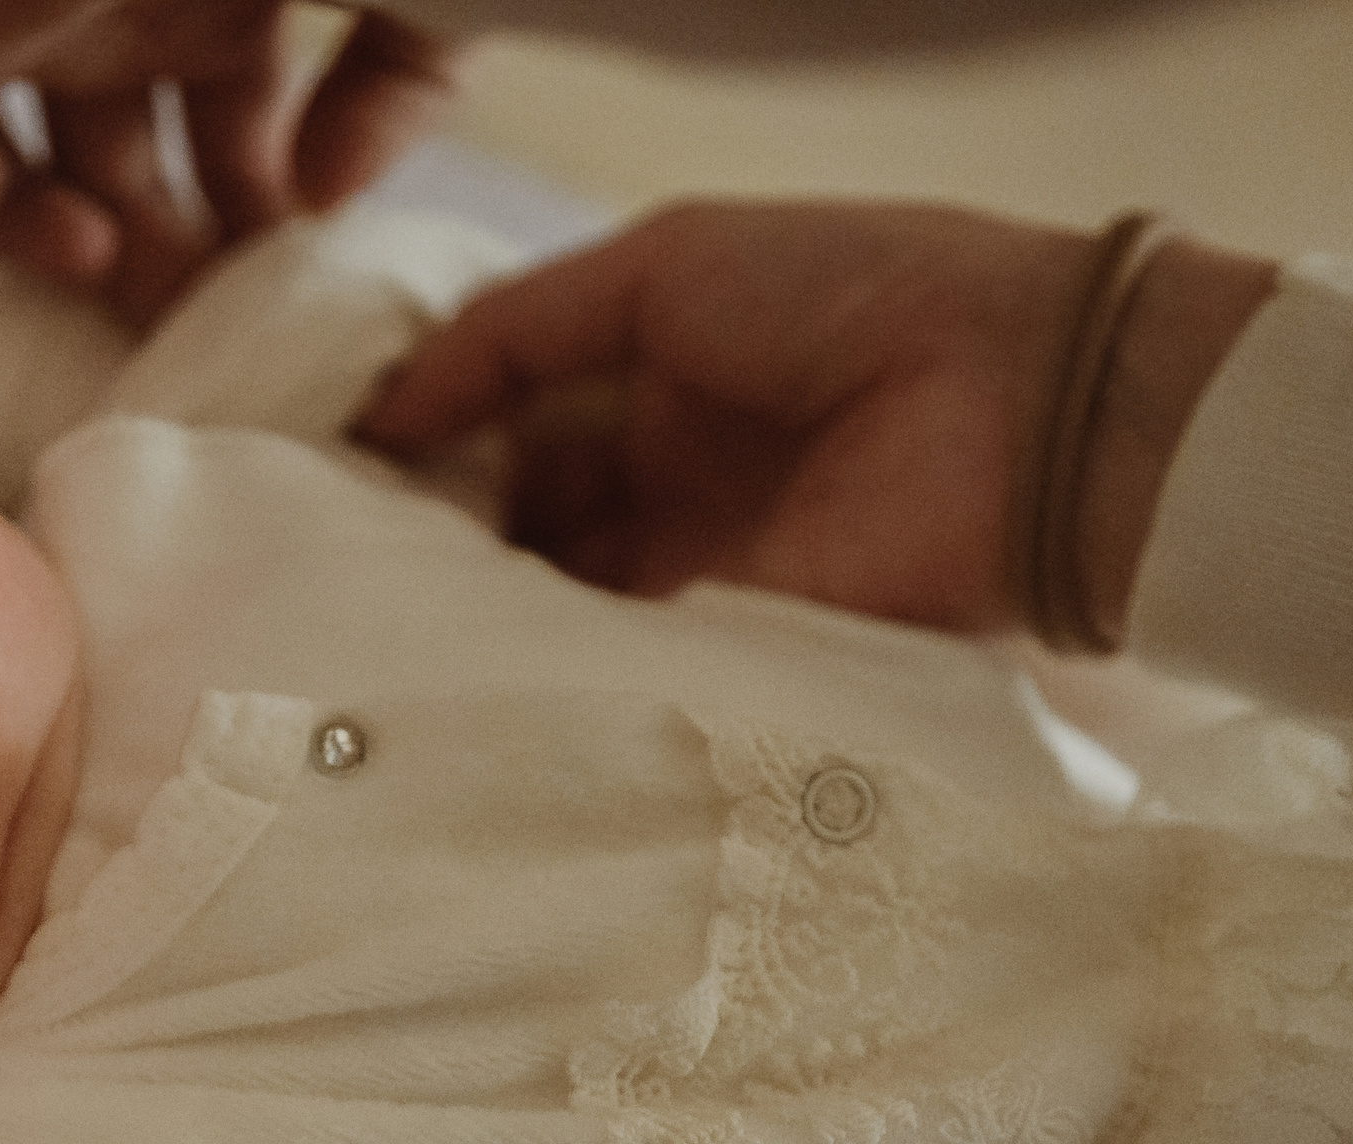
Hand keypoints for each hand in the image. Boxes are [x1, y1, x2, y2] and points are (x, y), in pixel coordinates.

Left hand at [0, 0, 453, 322]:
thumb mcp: (425, 2)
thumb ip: (394, 85)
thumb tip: (328, 194)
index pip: (206, 88)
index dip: (239, 188)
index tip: (279, 260)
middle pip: (95, 127)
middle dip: (151, 235)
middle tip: (196, 311)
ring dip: (41, 224)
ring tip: (109, 265)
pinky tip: (5, 186)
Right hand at [357, 201, 1101, 629]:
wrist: (1019, 411)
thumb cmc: (854, 299)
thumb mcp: (664, 268)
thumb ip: (515, 333)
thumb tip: (389, 411)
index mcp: (656, 392)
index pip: (511, 435)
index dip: (427, 451)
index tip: (335, 474)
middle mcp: (663, 497)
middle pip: (514, 529)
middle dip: (432, 536)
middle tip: (333, 547)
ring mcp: (687, 587)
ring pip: (540, 605)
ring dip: (465, 601)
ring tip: (362, 600)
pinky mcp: (713, 662)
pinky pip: (600, 667)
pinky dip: (525, 661)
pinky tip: (439, 653)